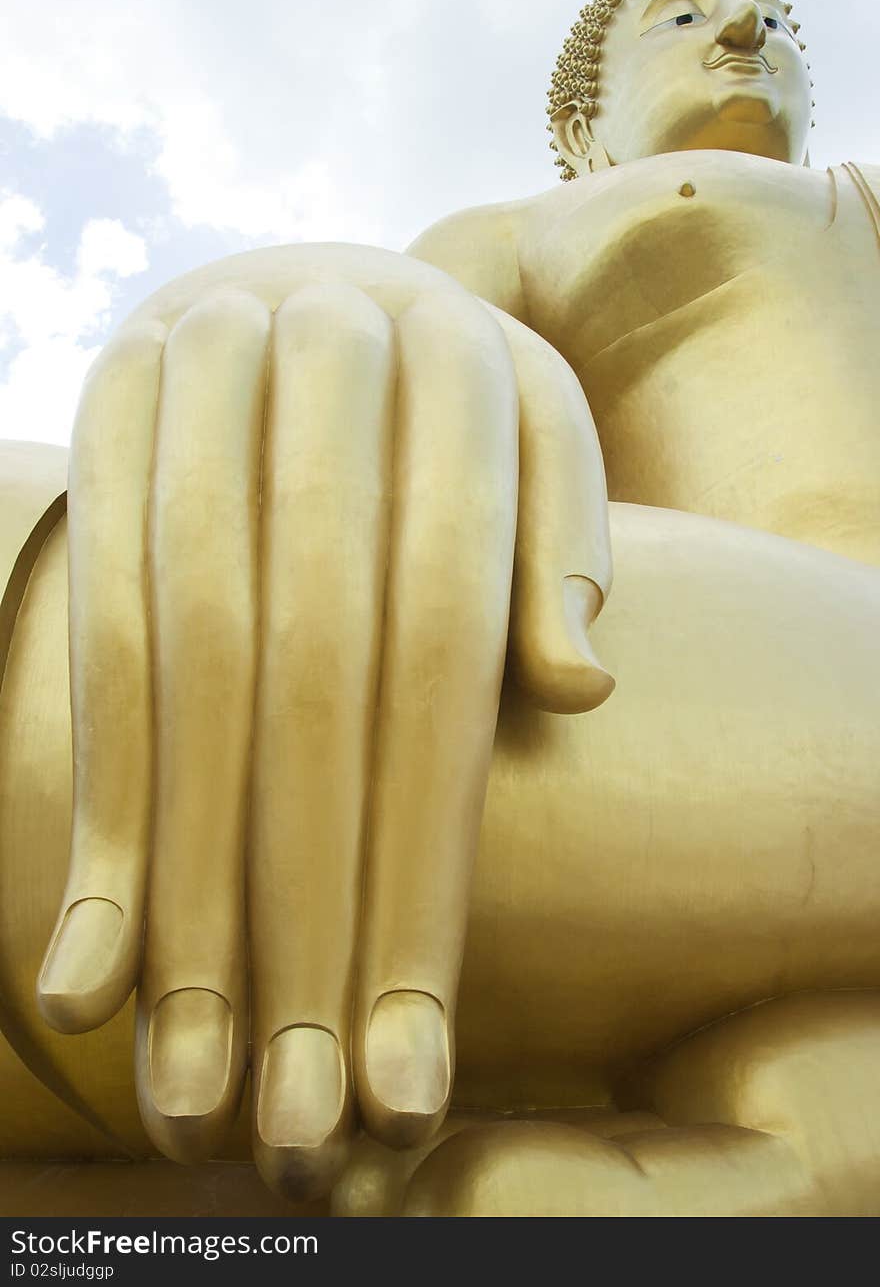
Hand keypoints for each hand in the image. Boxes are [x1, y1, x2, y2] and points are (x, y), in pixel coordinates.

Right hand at [35, 244, 612, 1198]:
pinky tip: (97, 960)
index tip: (410, 1046)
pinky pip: (97, 616)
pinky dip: (103, 790)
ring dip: (189, 877)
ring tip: (194, 1072)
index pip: (444, 644)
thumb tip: (583, 682)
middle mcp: (326, 355)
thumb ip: (564, 534)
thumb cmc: (446, 390)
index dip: (425, 846)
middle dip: (307, 894)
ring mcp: (198, 366)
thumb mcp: (536, 426)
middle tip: (300, 1104)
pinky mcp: (108, 399)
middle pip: (315, 667)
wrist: (307, 276)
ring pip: (189, 656)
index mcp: (461, 363)